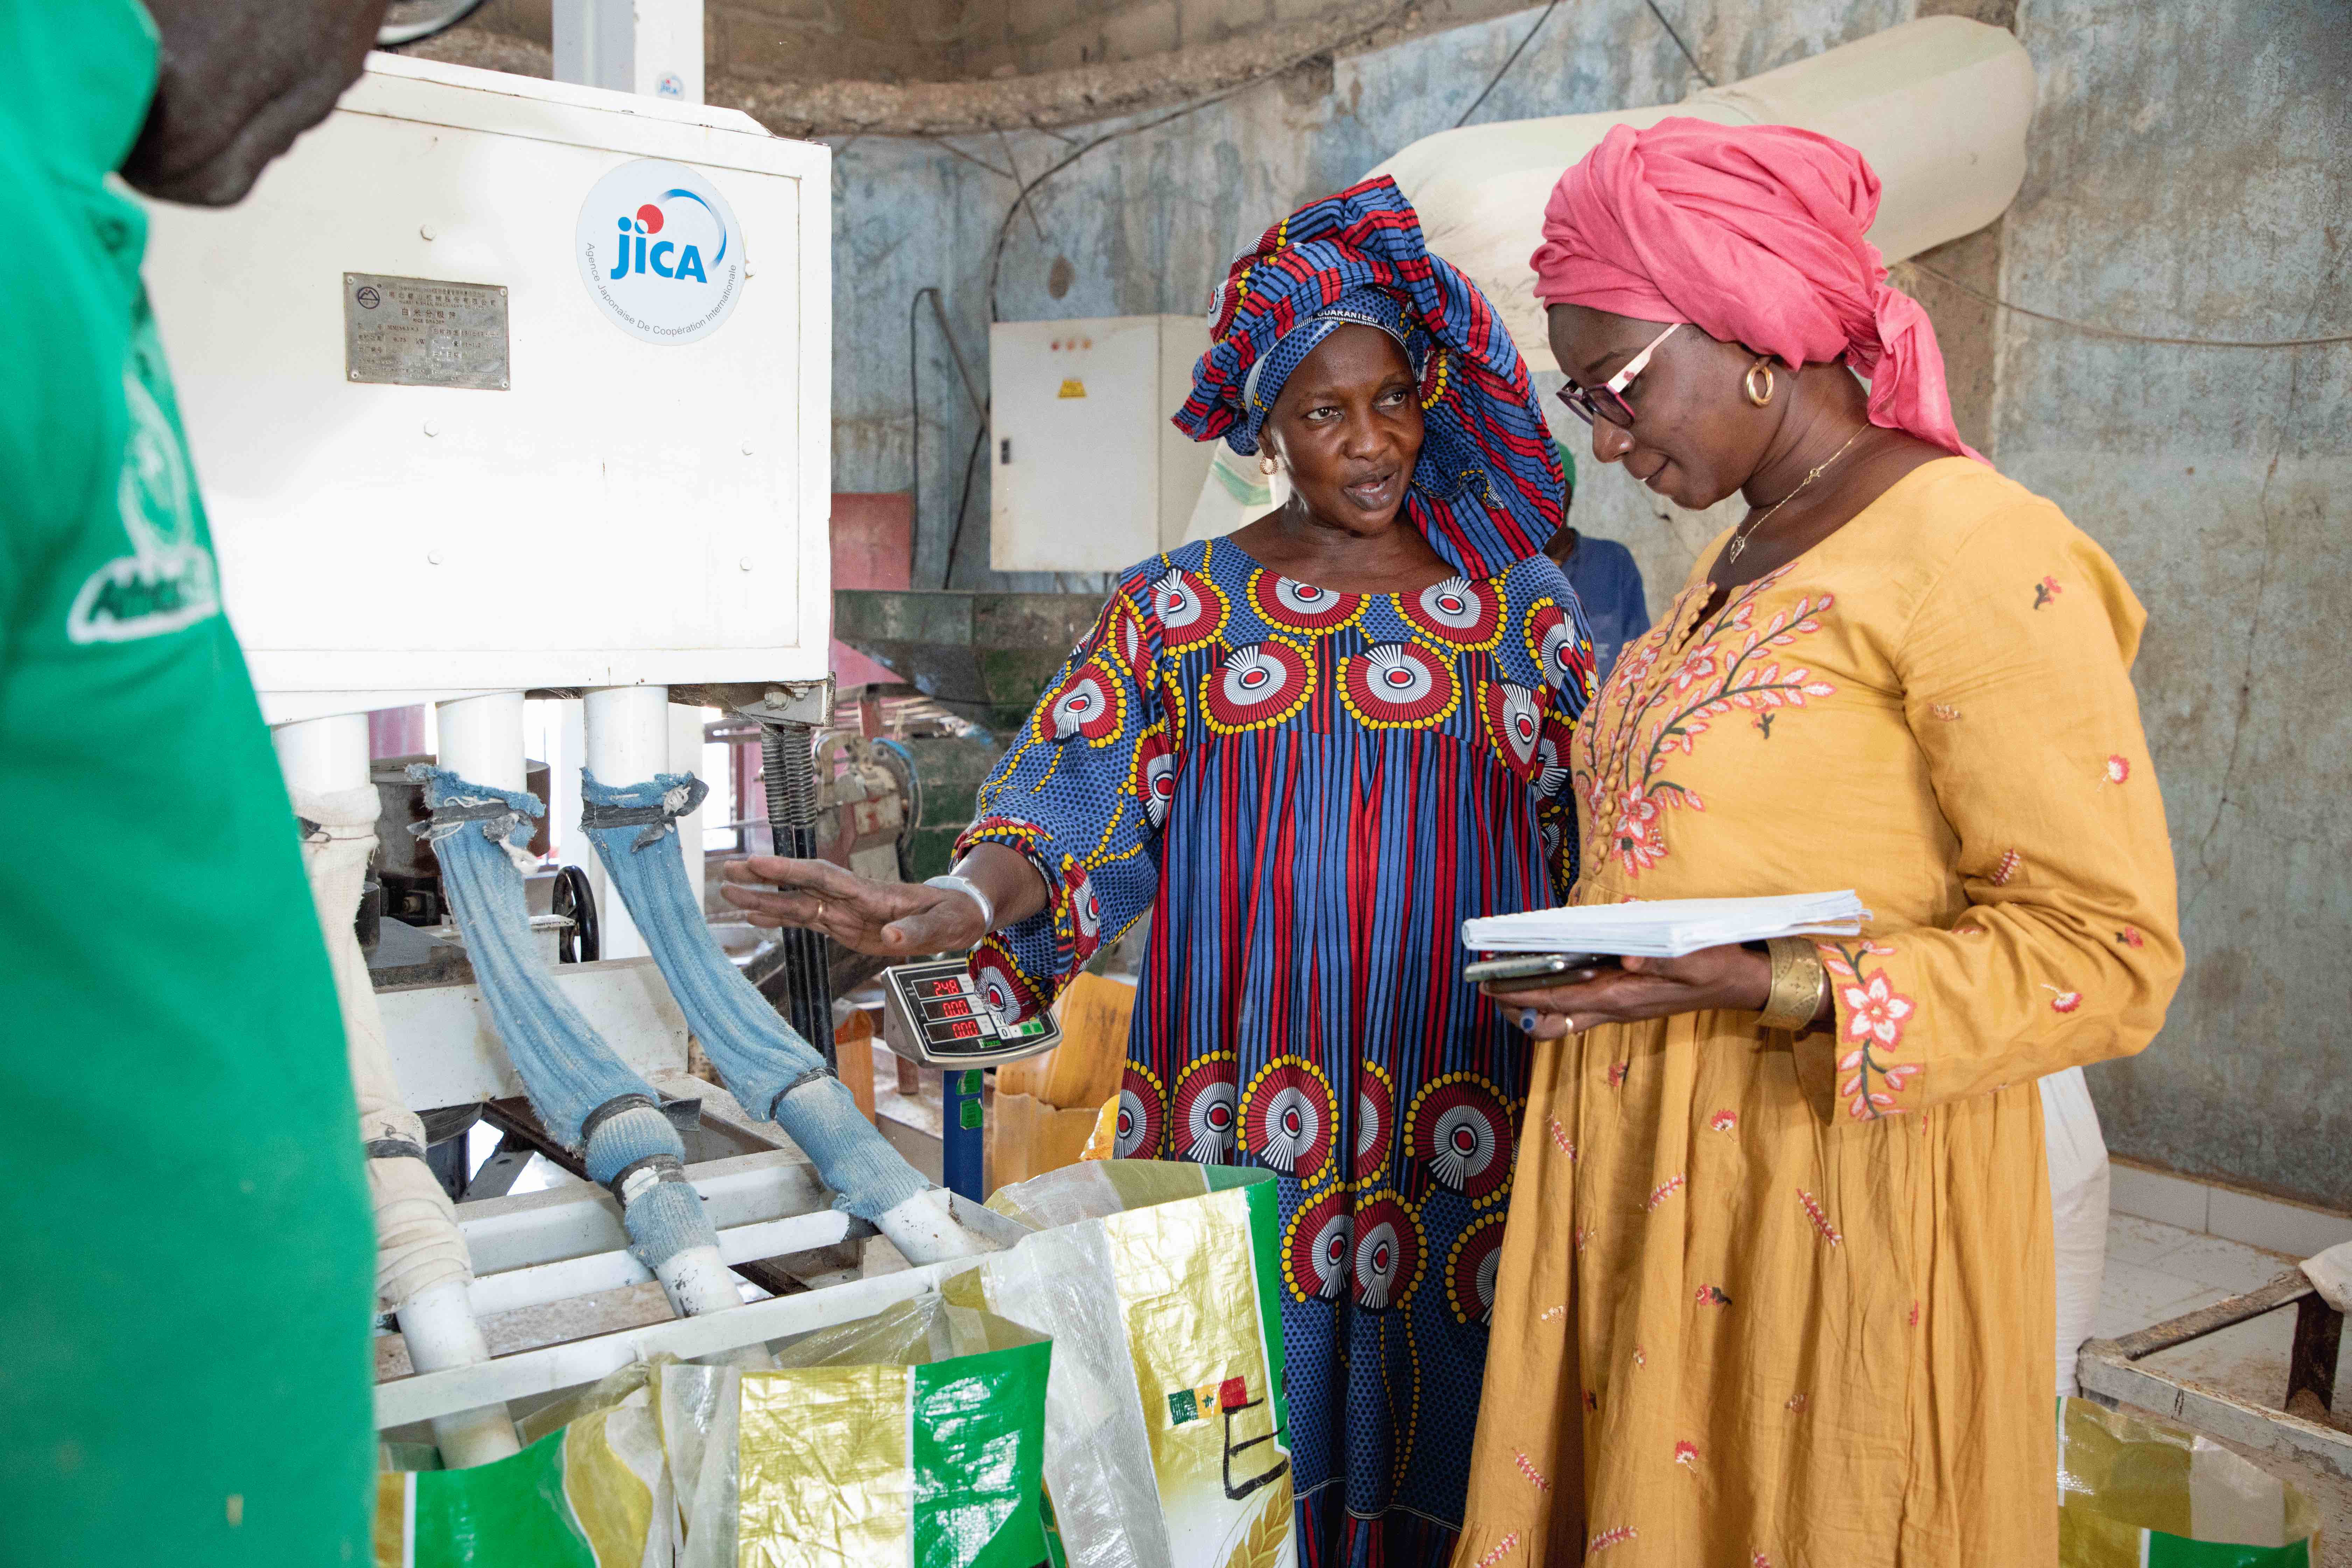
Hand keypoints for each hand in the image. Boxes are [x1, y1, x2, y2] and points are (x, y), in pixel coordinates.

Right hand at [720, 857, 987, 957]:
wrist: (958, 916)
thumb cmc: (952, 915)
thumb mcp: (944, 924)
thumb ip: (917, 931)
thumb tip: (890, 938)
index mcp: (871, 895)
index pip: (823, 878)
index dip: (789, 871)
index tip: (758, 863)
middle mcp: (851, 900)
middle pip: (800, 886)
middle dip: (764, 880)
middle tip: (726, 872)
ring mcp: (845, 912)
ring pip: (797, 903)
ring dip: (764, 899)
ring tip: (728, 894)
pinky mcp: (845, 927)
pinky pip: (808, 921)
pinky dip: (780, 918)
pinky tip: (756, 916)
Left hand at [1481, 945, 1773, 1038]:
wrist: (1737, 982)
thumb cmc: (1713, 966)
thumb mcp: (1690, 959)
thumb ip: (1657, 960)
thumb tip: (1625, 958)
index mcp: (1621, 997)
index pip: (1558, 1001)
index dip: (1521, 995)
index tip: (1490, 985)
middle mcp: (1612, 1008)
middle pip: (1550, 1022)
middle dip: (1517, 1009)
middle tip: (1491, 985)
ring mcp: (1615, 1007)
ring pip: (1560, 1018)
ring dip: (1531, 1004)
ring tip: (1507, 978)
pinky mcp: (1621, 1000)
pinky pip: (1577, 1006)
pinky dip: (1553, 995)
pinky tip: (1545, 970)